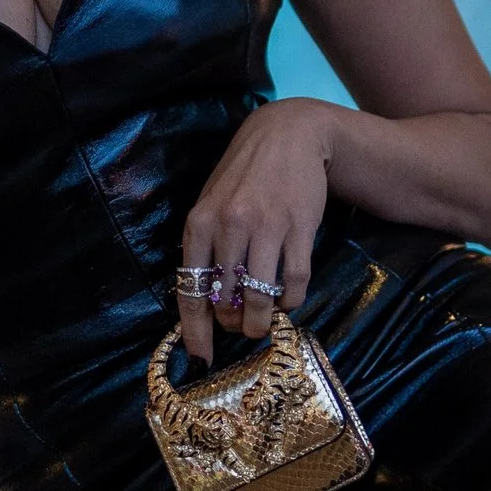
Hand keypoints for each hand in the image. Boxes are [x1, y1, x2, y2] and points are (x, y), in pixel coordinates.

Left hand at [176, 97, 337, 364]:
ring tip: (263, 323)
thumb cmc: (244, 175)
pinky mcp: (300, 228)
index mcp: (199, 223)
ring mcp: (267, 227)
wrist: (289, 135)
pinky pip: (294, 282)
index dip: (195, 330)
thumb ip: (206, 247)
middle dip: (234, 325)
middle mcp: (230, 226)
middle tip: (240, 328)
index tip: (200, 356)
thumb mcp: (212, 203)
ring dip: (262, 322)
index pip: (191, 290)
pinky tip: (287, 300)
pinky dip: (290, 302)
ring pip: (261, 297)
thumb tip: (205, 302)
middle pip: (227, 300)